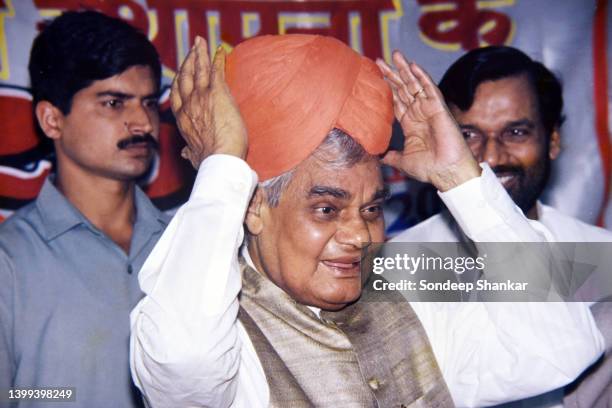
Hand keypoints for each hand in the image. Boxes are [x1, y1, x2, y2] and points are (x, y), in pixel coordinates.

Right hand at [171, 36, 246, 167]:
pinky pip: (215, 71)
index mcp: (182, 120)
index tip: (181, 74)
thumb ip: (190, 152)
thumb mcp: (194, 157)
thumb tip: (185, 154)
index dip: (179, 82)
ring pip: (197, 70)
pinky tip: (219, 50)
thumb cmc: (209, 161)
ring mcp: (200, 97)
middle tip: (192, 51)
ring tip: (200, 43)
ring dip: (198, 54)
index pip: (177, 96)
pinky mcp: (216, 93)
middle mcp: (188, 105)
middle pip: (184, 78)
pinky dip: (216, 59)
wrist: (219, 159)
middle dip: (187, 62)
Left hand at [376, 51, 479, 190]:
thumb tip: (379, 157)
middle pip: (404, 89)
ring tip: (395, 55)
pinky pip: (430, 89)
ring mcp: (429, 110)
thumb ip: (391, 156)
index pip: (397, 101)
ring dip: (405, 69)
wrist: (447, 173)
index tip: (376, 77)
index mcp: (411, 124)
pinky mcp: (439, 109)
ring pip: (416, 84)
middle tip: (379, 60)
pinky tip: (413, 66)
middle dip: (393, 74)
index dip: (388, 88)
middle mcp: (420, 114)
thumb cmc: (429, 169)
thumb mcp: (403, 161)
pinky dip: (422, 77)